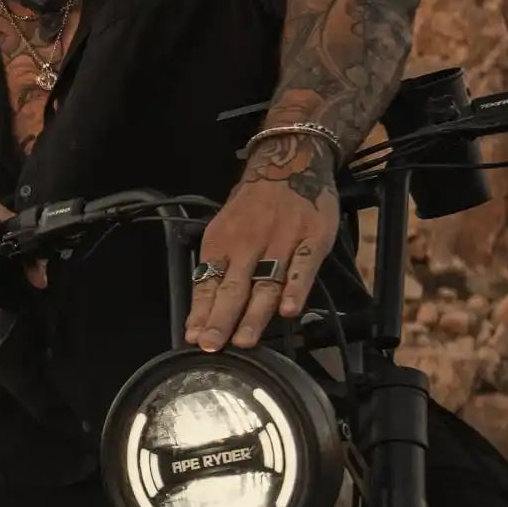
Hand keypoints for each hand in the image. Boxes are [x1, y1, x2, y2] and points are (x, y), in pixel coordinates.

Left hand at [185, 171, 339, 349]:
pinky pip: (303, 266)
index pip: (207, 282)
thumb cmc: (253, 204)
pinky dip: (295, 288)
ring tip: (245, 340)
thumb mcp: (225, 229)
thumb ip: (217, 268)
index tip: (194, 338)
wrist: (290, 161)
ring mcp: (281, 240)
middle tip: (214, 345)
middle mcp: (248, 243)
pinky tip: (289, 311)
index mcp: (222, 243)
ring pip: (266, 282)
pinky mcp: (313, 238)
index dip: (201, 312)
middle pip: (233, 287)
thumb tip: (201, 311)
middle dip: (221, 319)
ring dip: (255, 314)